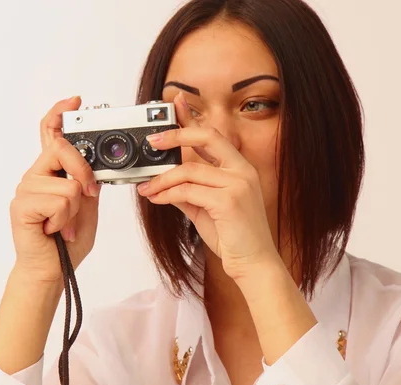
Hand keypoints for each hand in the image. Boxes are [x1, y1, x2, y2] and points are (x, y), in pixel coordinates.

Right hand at [9, 96, 100, 282]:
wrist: (53, 270)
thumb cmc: (67, 239)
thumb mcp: (86, 204)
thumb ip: (87, 181)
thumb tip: (95, 161)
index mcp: (50, 173)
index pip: (50, 134)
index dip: (60, 114)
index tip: (74, 100)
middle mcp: (34, 176)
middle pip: (62, 148)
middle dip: (84, 175)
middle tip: (88, 197)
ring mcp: (26, 189)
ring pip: (68, 183)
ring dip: (74, 210)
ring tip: (63, 225)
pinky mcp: (22, 206)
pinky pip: (60, 200)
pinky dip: (65, 220)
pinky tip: (54, 230)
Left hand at [137, 92, 278, 280]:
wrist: (254, 264)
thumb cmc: (235, 237)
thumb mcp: (207, 209)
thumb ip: (190, 191)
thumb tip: (165, 181)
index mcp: (240, 168)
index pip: (213, 135)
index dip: (192, 118)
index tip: (175, 104)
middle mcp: (242, 171)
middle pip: (207, 136)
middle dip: (176, 134)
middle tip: (152, 141)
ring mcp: (238, 185)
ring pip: (189, 170)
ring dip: (161, 179)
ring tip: (146, 188)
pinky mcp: (229, 202)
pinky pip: (188, 191)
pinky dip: (167, 194)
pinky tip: (156, 199)